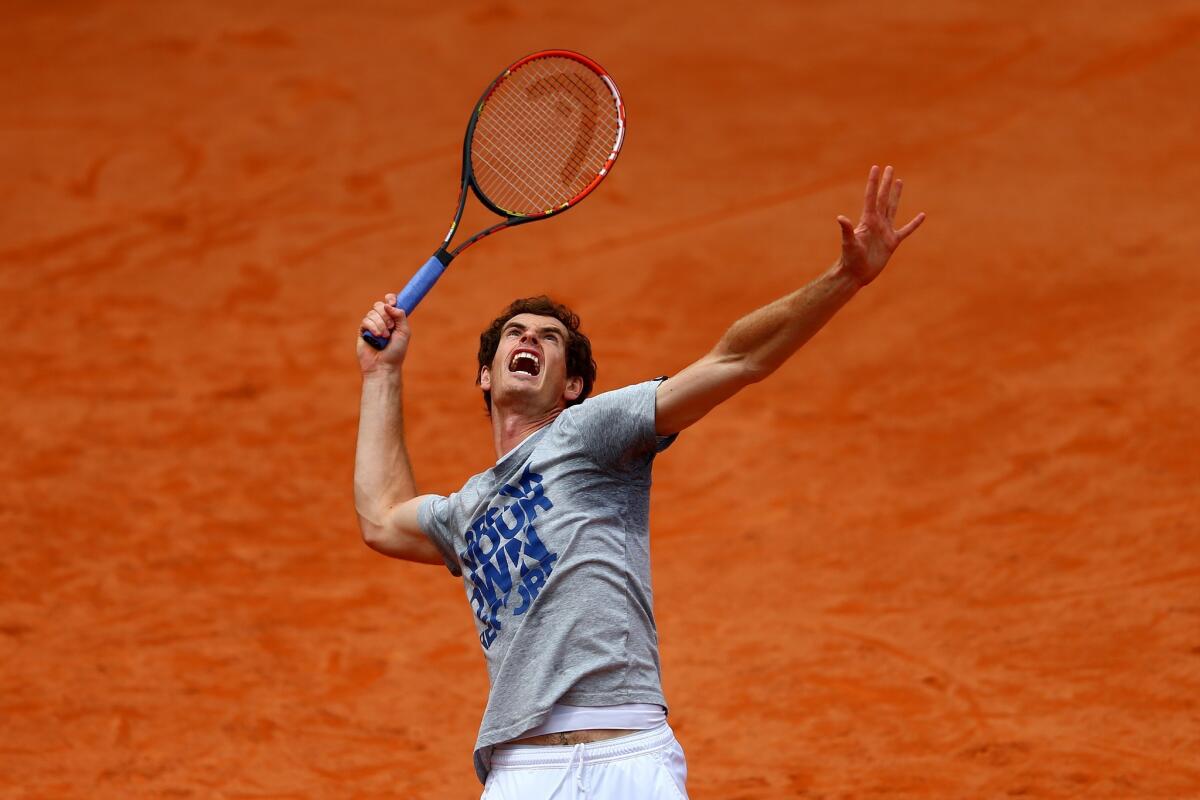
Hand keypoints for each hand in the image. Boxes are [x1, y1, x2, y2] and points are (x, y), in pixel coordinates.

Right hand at [356, 293, 410, 372]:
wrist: (384, 365)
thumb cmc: (396, 351)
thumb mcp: (404, 332)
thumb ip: (400, 316)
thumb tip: (389, 305)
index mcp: (393, 319)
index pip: (390, 302)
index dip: (391, 299)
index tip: (393, 302)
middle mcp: (382, 320)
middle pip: (380, 305)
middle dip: (386, 315)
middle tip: (391, 327)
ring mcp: (372, 325)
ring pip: (372, 313)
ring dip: (381, 324)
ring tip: (385, 337)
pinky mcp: (363, 331)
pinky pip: (366, 320)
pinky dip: (373, 327)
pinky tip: (377, 336)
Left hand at [836, 165, 925, 286]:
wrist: (856, 274)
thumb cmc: (850, 259)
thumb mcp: (849, 243)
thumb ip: (846, 230)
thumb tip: (840, 217)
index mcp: (868, 221)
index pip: (871, 197)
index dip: (873, 182)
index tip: (876, 167)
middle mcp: (877, 223)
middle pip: (883, 198)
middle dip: (886, 183)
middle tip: (890, 168)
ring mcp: (885, 231)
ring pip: (893, 209)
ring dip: (896, 195)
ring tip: (899, 182)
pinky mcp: (892, 242)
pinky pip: (906, 230)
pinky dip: (914, 224)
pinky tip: (921, 216)